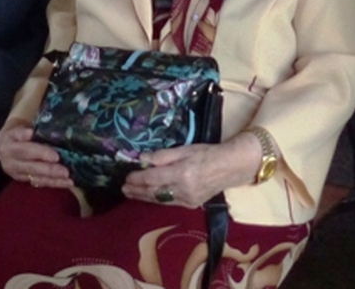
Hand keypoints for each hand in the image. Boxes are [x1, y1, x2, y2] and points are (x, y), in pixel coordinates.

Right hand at [0, 119, 72, 189]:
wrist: (4, 145)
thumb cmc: (16, 134)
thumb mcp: (16, 128)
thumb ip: (23, 131)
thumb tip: (30, 132)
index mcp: (8, 147)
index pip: (25, 150)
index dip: (41, 153)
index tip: (56, 156)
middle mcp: (10, 163)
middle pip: (31, 167)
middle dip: (49, 170)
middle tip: (65, 171)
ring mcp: (16, 173)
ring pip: (36, 178)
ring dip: (54, 179)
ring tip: (69, 180)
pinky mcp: (23, 180)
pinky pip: (39, 183)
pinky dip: (54, 183)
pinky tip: (66, 183)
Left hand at [122, 133, 261, 207]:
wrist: (231, 167)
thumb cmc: (207, 153)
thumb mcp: (184, 149)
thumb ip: (162, 156)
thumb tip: (142, 159)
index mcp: (181, 173)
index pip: (153, 178)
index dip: (137, 179)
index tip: (126, 177)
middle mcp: (184, 189)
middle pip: (154, 192)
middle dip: (137, 191)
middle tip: (123, 188)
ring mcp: (188, 199)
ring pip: (160, 200)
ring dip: (144, 197)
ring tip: (131, 193)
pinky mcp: (192, 204)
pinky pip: (170, 202)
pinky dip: (157, 199)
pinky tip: (149, 196)